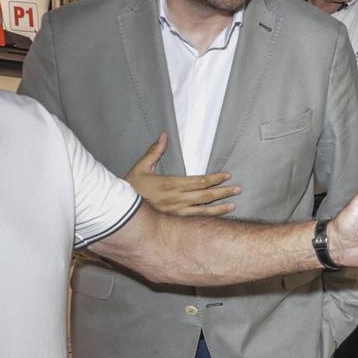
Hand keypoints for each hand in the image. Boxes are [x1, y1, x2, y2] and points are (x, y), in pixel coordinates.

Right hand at [124, 132, 238, 215]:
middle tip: (238, 189)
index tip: (227, 175)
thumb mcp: (141, 167)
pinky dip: (207, 219)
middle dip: (223, 192)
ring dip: (219, 208)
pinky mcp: (173, 222)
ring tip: (233, 205)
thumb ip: (154, 151)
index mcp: (170, 184)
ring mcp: (175, 213)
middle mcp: (176, 199)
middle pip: (205, 196)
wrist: (119, 212)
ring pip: (203, 211)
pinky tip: (216, 217)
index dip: (215, 178)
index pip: (199, 181)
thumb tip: (163, 135)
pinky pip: (194, 221)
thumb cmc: (129, 189)